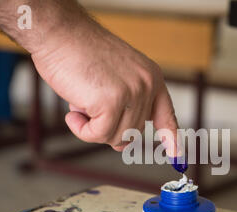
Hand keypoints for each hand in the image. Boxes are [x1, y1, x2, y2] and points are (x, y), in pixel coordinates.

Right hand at [31, 17, 178, 152]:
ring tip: (80, 101)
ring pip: (115, 137)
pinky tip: (73, 112)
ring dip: (92, 127)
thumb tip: (122, 141)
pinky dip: (81, 129)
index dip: (171, 137)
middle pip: (133, 133)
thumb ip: (125, 103)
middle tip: (89, 108)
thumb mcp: (116, 76)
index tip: (176, 154)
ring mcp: (131, 93)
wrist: (60, 33)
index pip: (166, 114)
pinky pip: (98, 135)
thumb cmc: (80, 53)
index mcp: (151, 77)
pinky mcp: (111, 102)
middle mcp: (147, 85)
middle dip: (108, 128)